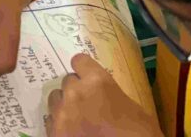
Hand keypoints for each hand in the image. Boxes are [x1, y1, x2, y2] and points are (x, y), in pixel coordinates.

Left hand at [48, 55, 162, 136]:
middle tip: (89, 105)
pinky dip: (60, 124)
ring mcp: (62, 114)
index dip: (84, 69)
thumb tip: (103, 95)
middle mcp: (75, 93)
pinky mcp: (54, 133)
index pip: (79, 61)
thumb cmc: (138, 135)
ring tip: (79, 120)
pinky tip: (73, 133)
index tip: (87, 77)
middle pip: (67, 82)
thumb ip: (112, 95)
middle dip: (77, 91)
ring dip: (65, 106)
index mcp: (97, 82)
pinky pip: (51, 120)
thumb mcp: (133, 109)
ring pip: (56, 99)